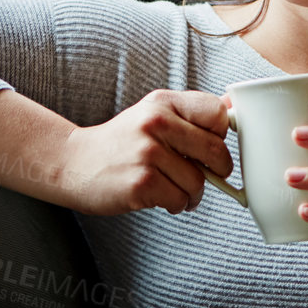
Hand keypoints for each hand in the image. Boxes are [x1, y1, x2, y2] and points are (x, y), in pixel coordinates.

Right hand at [58, 89, 231, 214]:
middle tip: (206, 174)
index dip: (221, 135)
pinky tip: (160, 197)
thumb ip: (192, 113)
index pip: (217, 114)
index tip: (210, 147)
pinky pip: (181, 199)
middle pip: (216, 151)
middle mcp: (157, 123)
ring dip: (193, 193)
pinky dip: (177, 204)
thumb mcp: (154, 114)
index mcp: (164, 103)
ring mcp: (148, 153)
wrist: (73, 163)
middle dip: (217, 170)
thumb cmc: (122, 142)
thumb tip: (234, 106)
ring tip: (174, 188)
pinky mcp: (142, 182)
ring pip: (199, 181)